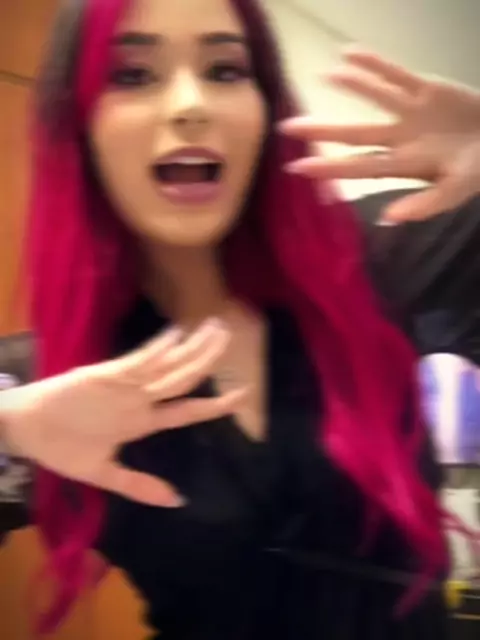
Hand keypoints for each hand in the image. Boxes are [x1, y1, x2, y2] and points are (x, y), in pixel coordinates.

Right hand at [0, 320, 243, 506]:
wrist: (26, 432)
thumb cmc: (62, 448)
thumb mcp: (103, 474)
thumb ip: (138, 485)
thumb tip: (178, 502)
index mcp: (142, 421)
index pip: (187, 409)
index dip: (215, 403)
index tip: (243, 394)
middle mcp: (140, 399)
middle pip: (183, 378)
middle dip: (208, 359)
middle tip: (230, 336)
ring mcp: (123, 385)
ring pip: (165, 365)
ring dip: (191, 349)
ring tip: (215, 329)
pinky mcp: (103, 375)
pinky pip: (134, 363)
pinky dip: (154, 351)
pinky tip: (175, 337)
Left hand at [280, 47, 479, 221]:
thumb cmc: (477, 171)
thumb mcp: (456, 191)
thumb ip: (425, 204)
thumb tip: (389, 219)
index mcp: (403, 166)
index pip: (358, 167)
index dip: (328, 168)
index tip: (295, 169)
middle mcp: (399, 139)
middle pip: (354, 134)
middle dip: (322, 132)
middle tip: (286, 128)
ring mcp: (411, 114)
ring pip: (376, 99)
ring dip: (352, 87)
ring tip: (324, 77)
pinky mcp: (427, 90)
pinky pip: (398, 75)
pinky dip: (375, 65)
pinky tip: (349, 55)